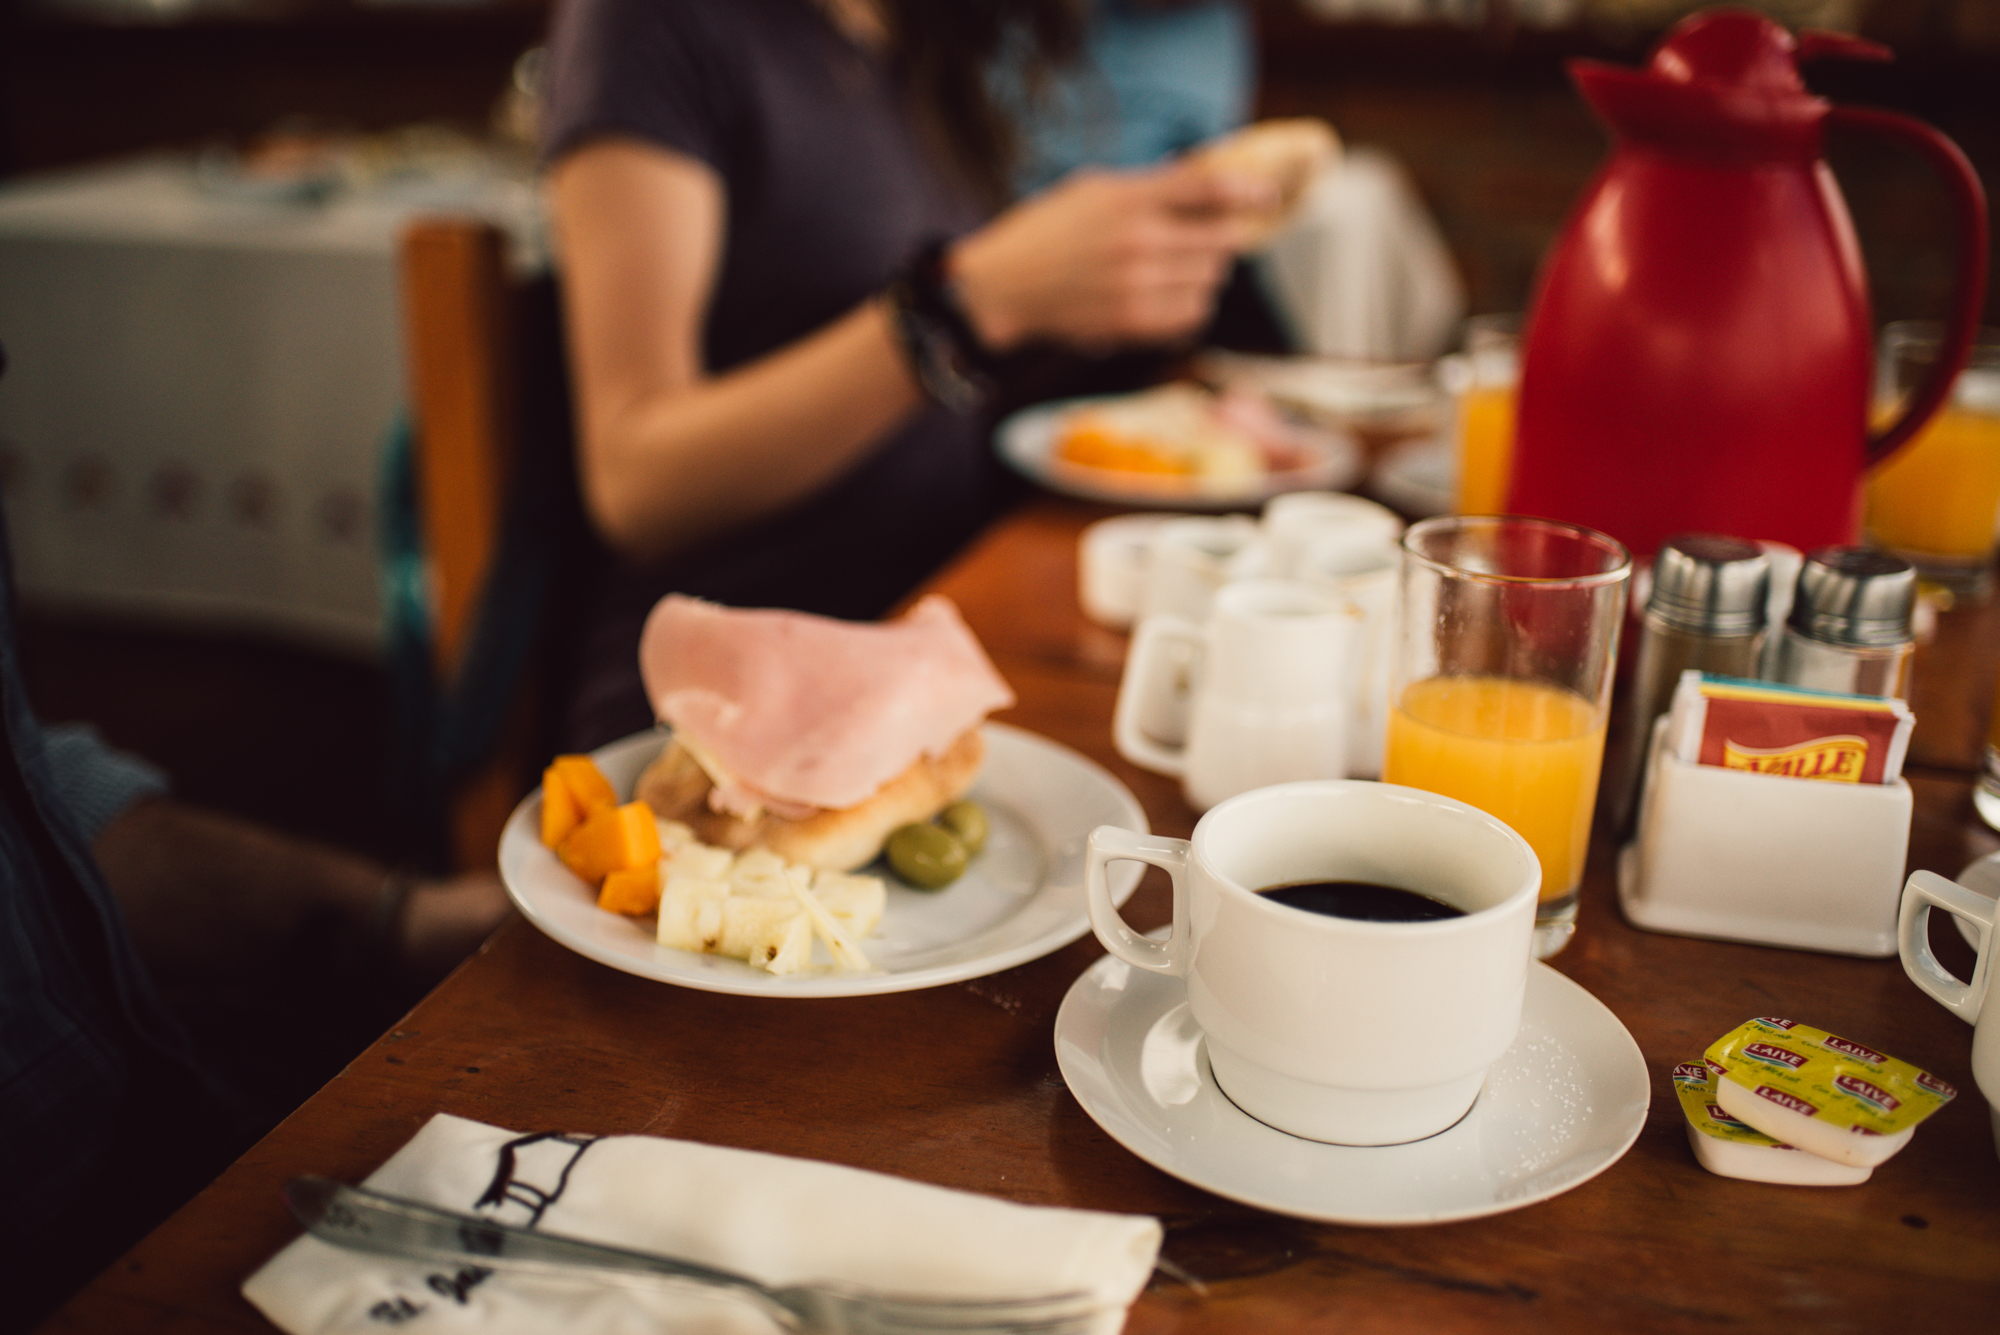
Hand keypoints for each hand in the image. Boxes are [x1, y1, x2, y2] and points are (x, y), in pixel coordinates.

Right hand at [949, 158, 1275, 354]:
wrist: (1001, 287)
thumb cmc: (1045, 232)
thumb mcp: (1092, 188)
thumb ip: (1147, 186)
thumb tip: (1204, 185)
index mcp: (1130, 197)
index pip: (1209, 187)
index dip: (1248, 191)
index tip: (1267, 196)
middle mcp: (1140, 239)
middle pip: (1222, 239)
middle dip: (1221, 240)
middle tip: (1204, 241)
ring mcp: (1138, 284)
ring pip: (1211, 280)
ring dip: (1203, 275)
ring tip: (1174, 272)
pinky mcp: (1133, 322)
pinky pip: (1192, 315)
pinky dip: (1190, 307)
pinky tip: (1168, 298)